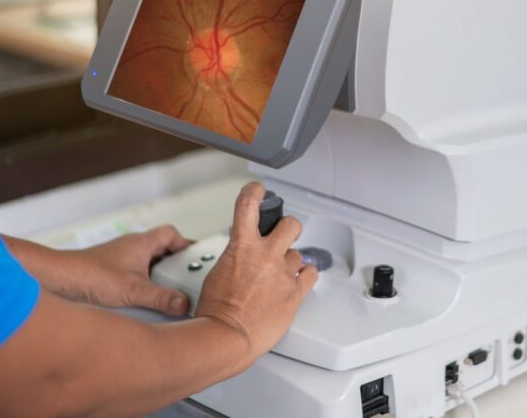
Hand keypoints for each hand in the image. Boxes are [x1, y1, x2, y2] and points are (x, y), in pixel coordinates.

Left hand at [68, 225, 193, 314]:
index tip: (194, 258)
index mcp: (142, 243)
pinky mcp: (109, 268)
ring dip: (156, 272)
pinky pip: (133, 270)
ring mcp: (119, 256)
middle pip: (161, 247)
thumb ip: (161, 298)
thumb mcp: (134, 291)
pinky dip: (140, 280)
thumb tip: (182, 303)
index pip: (171, 233)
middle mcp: (131, 246)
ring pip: (146, 260)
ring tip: (162, 289)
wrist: (59, 279)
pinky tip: (139, 296)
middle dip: (173, 262)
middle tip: (182, 277)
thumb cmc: (90, 275)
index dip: (185, 244)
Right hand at [195, 182, 317, 366]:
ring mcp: (283, 273)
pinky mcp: (295, 292)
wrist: (226, 337)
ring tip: (280, 276)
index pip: (248, 205)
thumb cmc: (215, 312)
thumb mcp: (217, 273)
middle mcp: (266, 255)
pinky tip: (300, 279)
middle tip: (286, 234)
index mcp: (242, 247)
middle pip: (291, 225)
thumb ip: (235, 259)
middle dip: (289, 227)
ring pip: (298, 255)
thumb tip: (242, 260)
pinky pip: (311, 274)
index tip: (258, 189)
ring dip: (290, 262)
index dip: (254, 192)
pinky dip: (306, 275)